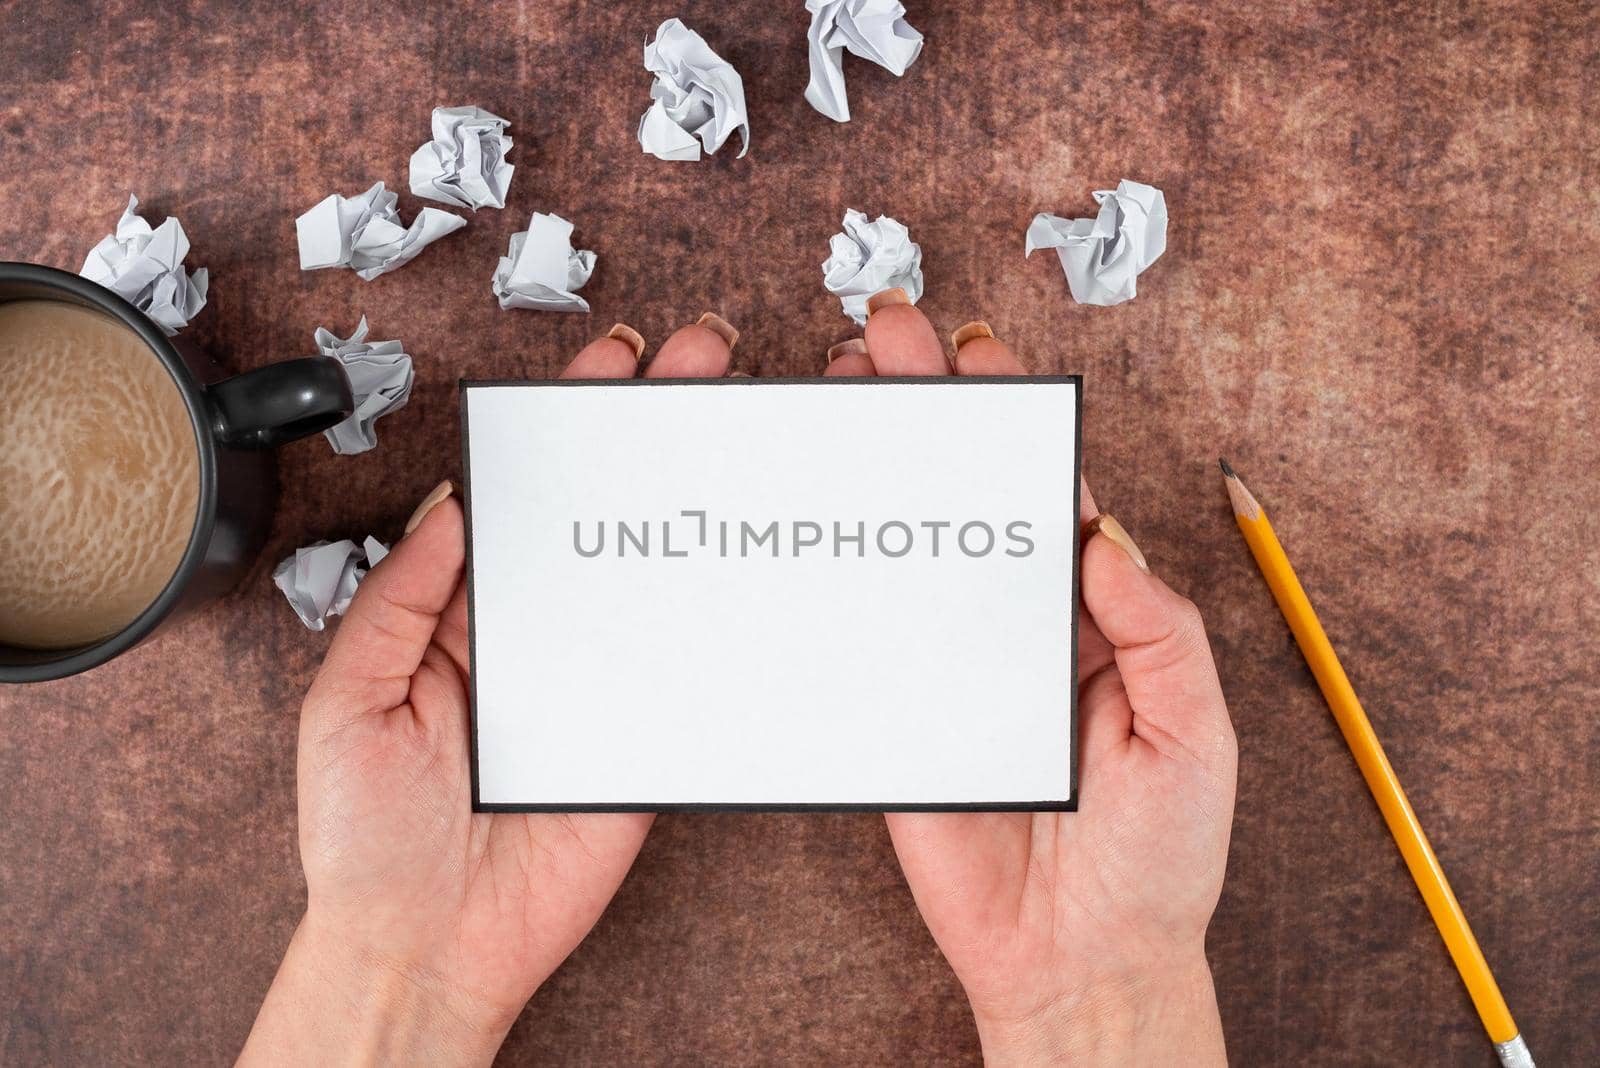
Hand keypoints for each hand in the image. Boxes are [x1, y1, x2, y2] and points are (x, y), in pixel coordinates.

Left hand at [242, 314, 741, 1065]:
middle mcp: (534, 637)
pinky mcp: (637, 735)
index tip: (598, 367)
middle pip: (600, 516)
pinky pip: (680, 663)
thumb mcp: (349, 700)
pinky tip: (744, 544)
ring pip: (647, 572)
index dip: (562, 427)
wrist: (425, 945)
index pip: (521, 498)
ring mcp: (592, 682)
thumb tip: (448, 507)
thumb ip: (400, 599)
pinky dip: (717, 610)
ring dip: (691, 498)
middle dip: (648, 432)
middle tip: (694, 360)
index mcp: (461, 616)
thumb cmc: (367, 839)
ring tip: (729, 422)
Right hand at [828, 291, 1237, 1064]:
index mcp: (1096, 617)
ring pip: (911, 547)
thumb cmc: (1159, 855)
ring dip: (875, 467)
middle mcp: (1022, 627)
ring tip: (842, 392)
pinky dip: (839, 574)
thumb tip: (1105, 536)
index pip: (1051, 494)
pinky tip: (814, 510)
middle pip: (969, 497)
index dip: (1014, 419)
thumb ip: (1156, 629)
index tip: (976, 353)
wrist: (1085, 963)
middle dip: (929, 409)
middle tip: (884, 334)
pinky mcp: (904, 714)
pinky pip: (870, 636)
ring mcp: (956, 666)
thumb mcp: (1194, 731)